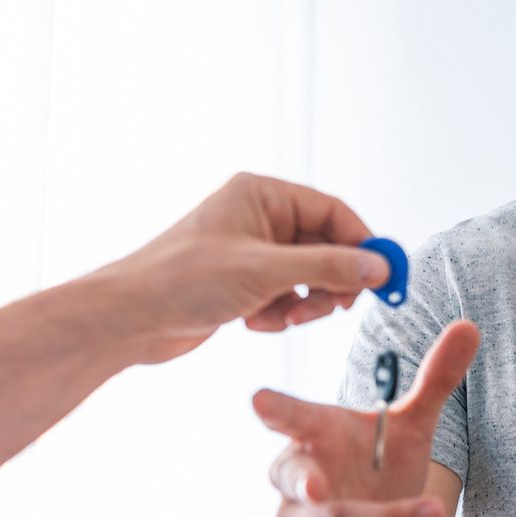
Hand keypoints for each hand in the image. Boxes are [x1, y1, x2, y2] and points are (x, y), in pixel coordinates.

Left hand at [87, 172, 393, 365]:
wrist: (130, 318)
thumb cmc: (181, 280)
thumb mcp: (267, 272)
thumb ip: (329, 268)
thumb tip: (378, 267)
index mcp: (262, 195)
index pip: (333, 212)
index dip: (363, 244)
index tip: (385, 275)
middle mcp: (258, 218)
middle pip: (325, 247)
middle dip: (330, 282)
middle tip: (336, 308)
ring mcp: (251, 252)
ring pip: (308, 277)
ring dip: (304, 303)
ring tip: (282, 317)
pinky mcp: (243, 283)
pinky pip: (285, 297)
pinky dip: (279, 314)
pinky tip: (254, 322)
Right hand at [254, 322, 480, 516]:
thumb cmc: (377, 470)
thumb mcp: (408, 427)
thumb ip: (434, 381)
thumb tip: (471, 325)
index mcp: (313, 436)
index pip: (288, 419)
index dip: (274, 411)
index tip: (259, 401)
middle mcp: (296, 483)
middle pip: (298, 482)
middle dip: (311, 485)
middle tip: (320, 485)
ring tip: (437, 513)